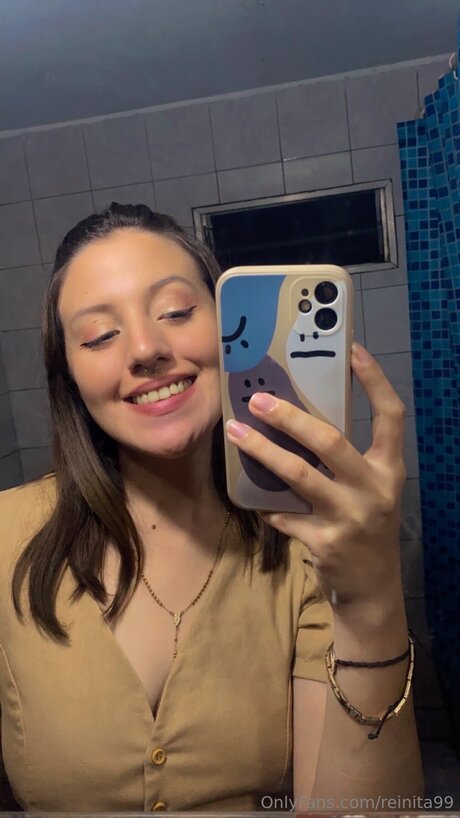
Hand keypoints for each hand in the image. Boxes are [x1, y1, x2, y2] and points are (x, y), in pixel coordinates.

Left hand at [225, 342, 406, 612]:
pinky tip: (251, 497)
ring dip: (262, 452)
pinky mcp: (324, 543)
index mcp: (389, 469)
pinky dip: (265, 504)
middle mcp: (374, 489)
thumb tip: (300, 421)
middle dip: (290, 418)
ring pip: (299, 475)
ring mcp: (350, 517)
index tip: (354, 350)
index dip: (375, 382)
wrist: (372, 587)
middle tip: (257, 400)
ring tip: (236, 432)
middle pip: (330, 442)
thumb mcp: (370, 490)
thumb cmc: (366, 526)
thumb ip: (347, 461)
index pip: (391, 417)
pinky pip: (284, 514)